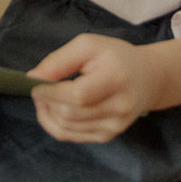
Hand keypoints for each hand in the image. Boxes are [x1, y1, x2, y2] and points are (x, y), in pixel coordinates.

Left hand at [27, 33, 163, 142]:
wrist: (147, 78)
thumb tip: (33, 77)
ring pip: (68, 129)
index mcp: (116, 78)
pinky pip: (73, 136)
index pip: (78, 95)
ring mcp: (115, 126)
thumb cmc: (115, 56)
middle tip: (37, 90)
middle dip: (46, 103)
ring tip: (43, 99)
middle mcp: (119, 107)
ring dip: (48, 115)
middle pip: (70, 114)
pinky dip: (56, 125)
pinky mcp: (109, 136)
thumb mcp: (88, 45)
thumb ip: (59, 60)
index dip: (51, 93)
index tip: (34, 85)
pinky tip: (53, 110)